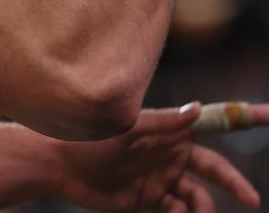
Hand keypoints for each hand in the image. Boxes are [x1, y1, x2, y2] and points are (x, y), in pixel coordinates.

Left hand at [54, 102, 266, 211]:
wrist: (60, 165)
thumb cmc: (91, 138)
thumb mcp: (127, 129)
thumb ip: (163, 122)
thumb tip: (198, 108)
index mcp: (171, 131)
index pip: (214, 124)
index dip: (246, 119)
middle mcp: (171, 155)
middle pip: (215, 170)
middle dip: (235, 183)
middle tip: (251, 199)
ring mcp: (162, 180)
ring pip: (199, 199)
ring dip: (201, 209)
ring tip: (185, 212)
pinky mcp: (150, 203)